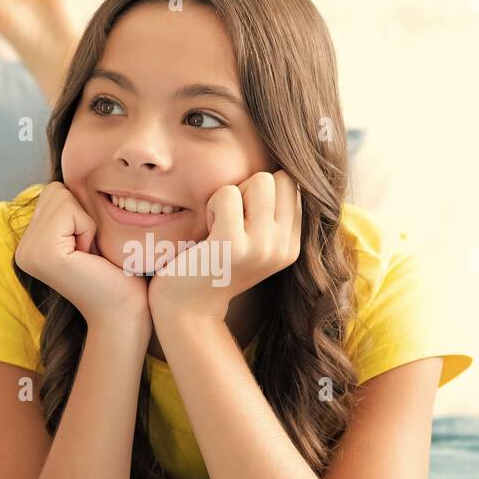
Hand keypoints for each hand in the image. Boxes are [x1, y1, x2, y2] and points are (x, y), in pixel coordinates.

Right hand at [14, 182, 151, 330]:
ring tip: (90, 255)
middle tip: (91, 252)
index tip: (90, 248)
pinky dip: (87, 228)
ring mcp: (27, 252)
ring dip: (86, 222)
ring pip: (62, 196)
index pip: (55, 191)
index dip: (82, 213)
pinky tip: (89, 257)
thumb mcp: (91, 232)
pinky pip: (69, 209)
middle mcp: (22, 248)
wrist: (126, 310)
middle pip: (56, 190)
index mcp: (31, 243)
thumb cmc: (120, 272)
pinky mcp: (41, 253)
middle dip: (83, 215)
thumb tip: (76, 165)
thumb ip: (75, 208)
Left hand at [148, 170, 302, 326]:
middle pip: (280, 178)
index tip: (241, 221)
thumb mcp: (251, 242)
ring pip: (261, 180)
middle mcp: (283, 248)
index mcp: (290, 246)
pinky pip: (228, 193)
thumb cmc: (211, 265)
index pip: (291, 186)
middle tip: (228, 221)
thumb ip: (268, 214)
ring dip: (232, 195)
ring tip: (218, 225)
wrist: (187, 309)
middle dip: (249, 189)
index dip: (260, 193)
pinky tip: (207, 232)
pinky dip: (212, 205)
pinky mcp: (234, 245)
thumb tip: (278, 170)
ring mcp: (262, 247)